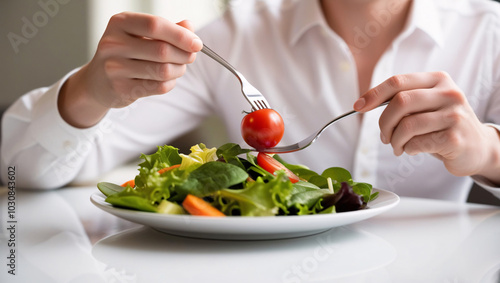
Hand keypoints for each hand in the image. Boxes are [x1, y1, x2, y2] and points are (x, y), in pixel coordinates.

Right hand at [59, 12, 201, 127]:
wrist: (97, 81)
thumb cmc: (125, 54)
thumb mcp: (140, 35)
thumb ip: (166, 29)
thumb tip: (189, 27)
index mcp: (120, 23)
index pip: (155, 25)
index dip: (180, 35)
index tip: (197, 44)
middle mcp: (113, 43)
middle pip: (162, 50)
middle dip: (184, 55)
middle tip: (190, 57)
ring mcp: (114, 67)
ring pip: (163, 70)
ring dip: (179, 70)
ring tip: (178, 68)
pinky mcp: (121, 88)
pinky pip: (159, 87)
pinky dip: (170, 83)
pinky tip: (167, 80)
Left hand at [353, 72, 499, 182]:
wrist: (478, 147)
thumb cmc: (443, 125)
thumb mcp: (428, 104)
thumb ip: (403, 99)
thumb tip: (365, 103)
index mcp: (438, 79)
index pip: (398, 81)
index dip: (374, 94)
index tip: (358, 107)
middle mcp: (448, 93)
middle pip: (400, 102)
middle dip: (384, 123)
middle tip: (384, 136)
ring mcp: (453, 115)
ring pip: (407, 125)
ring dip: (395, 140)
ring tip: (397, 146)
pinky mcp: (454, 138)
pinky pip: (417, 143)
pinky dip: (408, 149)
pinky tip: (413, 149)